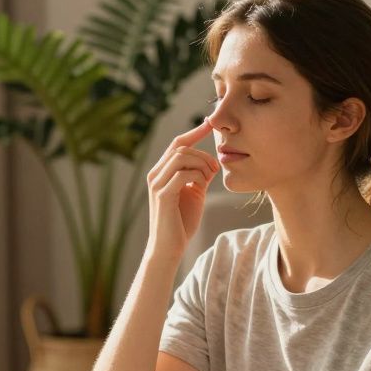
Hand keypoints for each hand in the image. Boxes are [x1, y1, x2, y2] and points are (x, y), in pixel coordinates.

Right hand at [144, 117, 217, 260]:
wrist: (169, 248)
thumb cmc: (181, 222)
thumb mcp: (194, 193)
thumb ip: (199, 176)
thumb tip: (211, 162)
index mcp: (161, 172)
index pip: (176, 143)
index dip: (194, 132)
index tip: (209, 123)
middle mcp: (155, 174)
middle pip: (180, 146)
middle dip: (203, 153)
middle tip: (215, 169)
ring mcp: (157, 184)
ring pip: (181, 156)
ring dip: (201, 163)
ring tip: (209, 178)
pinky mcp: (163, 195)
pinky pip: (183, 173)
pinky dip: (198, 175)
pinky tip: (203, 185)